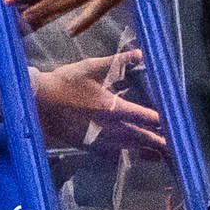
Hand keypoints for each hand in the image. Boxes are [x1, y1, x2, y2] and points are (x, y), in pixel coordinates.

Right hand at [29, 53, 165, 156]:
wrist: (35, 104)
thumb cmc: (63, 83)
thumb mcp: (90, 67)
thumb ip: (117, 62)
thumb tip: (140, 53)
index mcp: (112, 108)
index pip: (144, 117)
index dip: (160, 121)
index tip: (172, 123)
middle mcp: (108, 128)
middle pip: (140, 138)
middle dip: (158, 143)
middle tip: (174, 149)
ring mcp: (98, 139)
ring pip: (127, 149)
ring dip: (145, 152)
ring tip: (159, 156)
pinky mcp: (87, 145)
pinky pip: (110, 154)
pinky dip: (123, 155)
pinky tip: (129, 156)